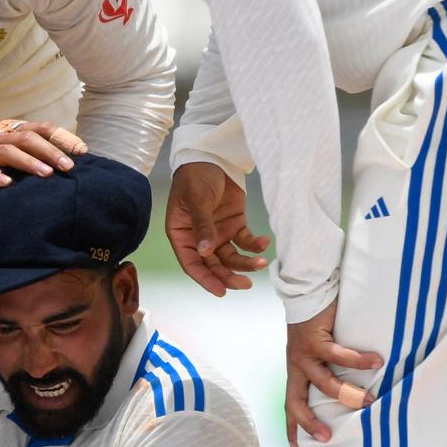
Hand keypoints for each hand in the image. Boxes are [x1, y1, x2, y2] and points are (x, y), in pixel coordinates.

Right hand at [0, 120, 87, 192]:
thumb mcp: (4, 146)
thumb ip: (28, 151)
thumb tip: (64, 164)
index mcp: (10, 130)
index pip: (41, 128)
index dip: (62, 137)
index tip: (82, 150)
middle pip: (28, 138)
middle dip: (50, 151)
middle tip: (69, 167)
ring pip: (7, 151)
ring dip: (28, 162)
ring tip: (46, 175)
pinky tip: (5, 184)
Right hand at [166, 162, 269, 295]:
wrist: (212, 156)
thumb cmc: (195, 177)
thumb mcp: (197, 200)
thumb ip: (202, 226)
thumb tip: (205, 252)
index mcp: (182, 235)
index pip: (192, 263)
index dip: (205, 279)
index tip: (221, 291)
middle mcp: (199, 238)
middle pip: (213, 265)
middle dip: (229, 276)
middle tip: (245, 284)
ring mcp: (217, 233)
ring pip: (231, 257)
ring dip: (245, 263)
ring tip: (261, 264)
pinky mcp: (234, 225)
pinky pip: (245, 241)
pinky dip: (254, 245)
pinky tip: (264, 244)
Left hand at [285, 300, 383, 446]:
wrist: (306, 291)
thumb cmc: (317, 323)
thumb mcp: (316, 351)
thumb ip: (326, 369)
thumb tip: (353, 391)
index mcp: (296, 370)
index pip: (290, 403)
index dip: (293, 427)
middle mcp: (296, 365)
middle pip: (296, 401)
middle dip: (309, 422)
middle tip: (326, 437)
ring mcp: (303, 353)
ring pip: (323, 382)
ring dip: (347, 394)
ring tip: (368, 401)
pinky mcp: (314, 338)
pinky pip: (338, 355)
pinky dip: (358, 360)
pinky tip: (376, 362)